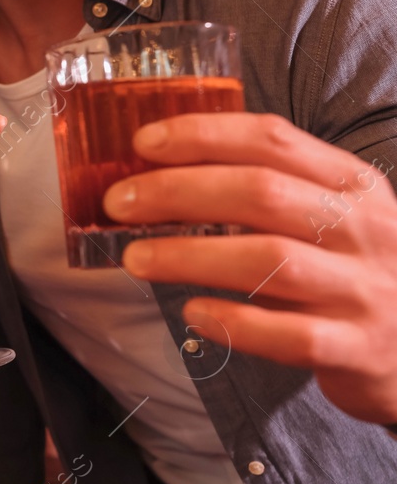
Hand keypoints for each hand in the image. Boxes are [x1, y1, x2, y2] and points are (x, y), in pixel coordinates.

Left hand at [105, 112, 396, 423]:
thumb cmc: (357, 272)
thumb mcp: (336, 215)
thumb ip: (272, 190)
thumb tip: (162, 172)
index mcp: (352, 184)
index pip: (274, 140)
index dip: (203, 135)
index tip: (143, 141)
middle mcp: (364, 230)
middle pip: (262, 194)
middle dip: (179, 191)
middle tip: (119, 202)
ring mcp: (365, 291)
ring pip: (270, 261)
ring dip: (190, 255)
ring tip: (136, 258)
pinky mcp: (358, 348)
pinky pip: (290, 335)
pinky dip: (234, 322)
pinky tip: (192, 312)